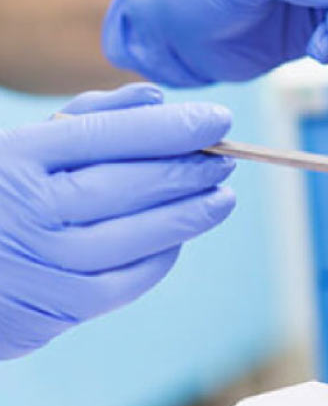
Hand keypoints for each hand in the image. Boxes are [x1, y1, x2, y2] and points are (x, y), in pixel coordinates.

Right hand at [0, 83, 235, 358]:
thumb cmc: (0, 196)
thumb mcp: (25, 145)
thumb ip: (91, 116)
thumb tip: (156, 97)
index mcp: (18, 157)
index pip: (110, 135)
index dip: (172, 127)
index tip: (218, 118)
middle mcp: (31, 208)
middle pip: (133, 184)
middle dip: (190, 169)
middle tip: (227, 158)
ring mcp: (46, 262)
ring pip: (141, 234)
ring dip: (192, 214)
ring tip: (221, 197)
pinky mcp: (59, 308)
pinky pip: (131, 279)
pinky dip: (163, 255)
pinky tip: (180, 236)